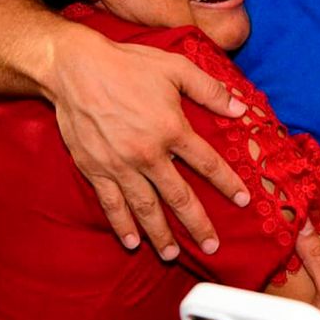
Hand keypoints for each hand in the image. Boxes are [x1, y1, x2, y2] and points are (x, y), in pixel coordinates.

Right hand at [49, 27, 249, 258]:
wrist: (76, 68)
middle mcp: (149, 153)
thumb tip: (239, 108)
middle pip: (179, 197)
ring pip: (146, 208)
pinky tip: (131, 240)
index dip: (227, 182)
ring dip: (161, 235)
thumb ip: (209, 89)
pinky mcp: (95, 168)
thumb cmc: (128, 64)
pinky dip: (122, 224)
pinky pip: (112, 204)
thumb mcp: (176, 67)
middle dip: (198, 224)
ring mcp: (120, 165)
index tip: (242, 200)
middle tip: (212, 246)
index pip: (207, 163)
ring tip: (172, 255)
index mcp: (172, 128)